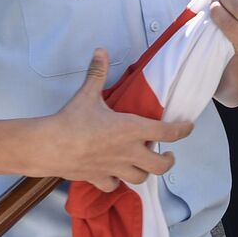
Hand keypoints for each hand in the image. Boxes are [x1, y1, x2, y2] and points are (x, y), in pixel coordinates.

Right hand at [36, 49, 193, 192]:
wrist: (49, 146)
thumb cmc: (72, 120)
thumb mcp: (88, 94)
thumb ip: (98, 72)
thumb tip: (100, 51)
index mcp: (132, 129)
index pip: (168, 132)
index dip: (183, 130)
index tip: (188, 127)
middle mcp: (128, 151)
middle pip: (160, 165)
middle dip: (168, 161)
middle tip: (168, 155)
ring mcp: (115, 168)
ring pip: (140, 178)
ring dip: (145, 172)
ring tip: (145, 164)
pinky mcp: (99, 178)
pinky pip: (114, 186)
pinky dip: (117, 182)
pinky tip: (115, 175)